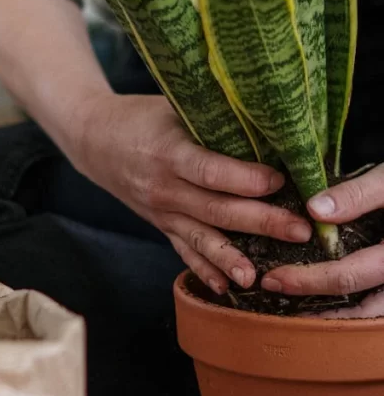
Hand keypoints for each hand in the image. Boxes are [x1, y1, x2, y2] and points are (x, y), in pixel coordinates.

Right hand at [73, 93, 311, 293]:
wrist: (94, 139)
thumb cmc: (141, 117)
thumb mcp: (173, 107)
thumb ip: (212, 119)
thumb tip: (268, 125)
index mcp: (168, 152)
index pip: (209, 171)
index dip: (245, 179)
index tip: (280, 181)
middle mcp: (164, 187)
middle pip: (215, 210)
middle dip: (260, 222)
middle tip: (299, 231)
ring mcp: (161, 211)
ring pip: (200, 238)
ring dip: (231, 258)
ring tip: (259, 276)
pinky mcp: (161, 225)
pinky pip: (183, 251)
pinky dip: (204, 271)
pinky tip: (226, 288)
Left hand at [262, 163, 383, 313]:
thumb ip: (358, 195)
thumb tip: (314, 210)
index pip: (348, 277)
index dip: (308, 281)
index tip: (273, 278)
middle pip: (362, 310)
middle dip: (320, 312)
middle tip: (281, 301)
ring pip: (376, 314)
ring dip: (341, 317)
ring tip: (304, 312)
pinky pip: (381, 304)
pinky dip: (358, 308)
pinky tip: (333, 301)